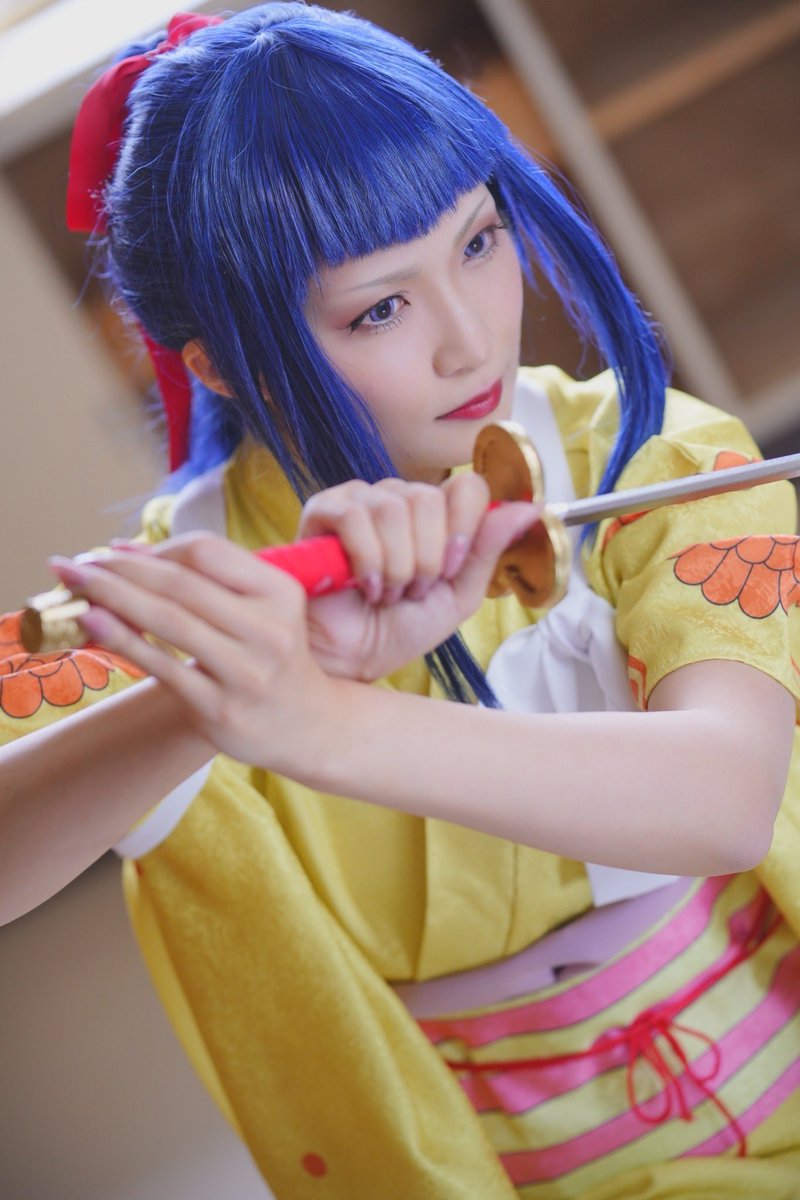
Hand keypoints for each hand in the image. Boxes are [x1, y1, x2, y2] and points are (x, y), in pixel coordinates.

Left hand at [47, 535, 340, 772]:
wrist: (307, 725)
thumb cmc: (272, 657)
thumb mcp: (263, 608)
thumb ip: (206, 580)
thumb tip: (124, 553)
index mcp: (281, 592)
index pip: (206, 553)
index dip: (154, 548)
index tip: (114, 551)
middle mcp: (269, 630)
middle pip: (180, 585)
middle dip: (119, 569)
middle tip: (74, 563)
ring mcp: (246, 672)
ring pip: (167, 621)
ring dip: (112, 597)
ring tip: (72, 584)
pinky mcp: (220, 709)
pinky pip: (162, 667)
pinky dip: (123, 640)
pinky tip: (93, 623)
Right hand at [297, 472, 540, 679]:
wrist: (352, 661)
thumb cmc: (398, 630)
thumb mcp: (457, 595)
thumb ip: (487, 550)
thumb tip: (530, 508)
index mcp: (434, 514)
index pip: (467, 486)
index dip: (463, 529)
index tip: (449, 571)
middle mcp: (398, 498)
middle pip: (429, 498)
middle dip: (426, 558)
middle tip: (412, 590)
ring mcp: (359, 500)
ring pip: (393, 508)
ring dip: (396, 566)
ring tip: (386, 593)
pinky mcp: (322, 511)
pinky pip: (355, 516)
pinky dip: (367, 559)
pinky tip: (365, 585)